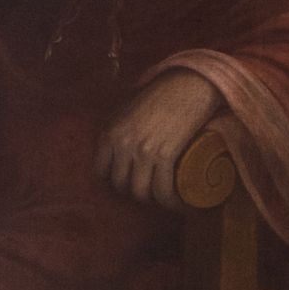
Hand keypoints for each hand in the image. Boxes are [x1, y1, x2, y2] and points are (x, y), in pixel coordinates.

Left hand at [97, 67, 220, 206]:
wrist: (187, 84)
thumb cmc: (158, 94)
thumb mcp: (127, 109)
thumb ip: (116, 128)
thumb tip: (113, 148)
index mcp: (109, 133)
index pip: (101, 172)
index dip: (113, 181)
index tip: (126, 182)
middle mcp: (122, 144)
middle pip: (121, 185)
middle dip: (133, 191)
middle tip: (147, 189)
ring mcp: (143, 152)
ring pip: (140, 193)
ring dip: (151, 199)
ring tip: (162, 198)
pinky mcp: (165, 156)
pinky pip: (163, 191)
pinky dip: (171, 202)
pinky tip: (178, 205)